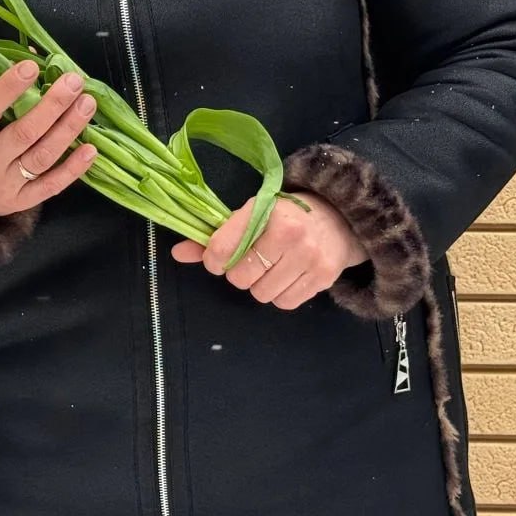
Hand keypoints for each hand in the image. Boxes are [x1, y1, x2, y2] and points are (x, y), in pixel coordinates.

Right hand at [0, 61, 97, 221]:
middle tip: (73, 81)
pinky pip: (52, 185)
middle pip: (24, 133)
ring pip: (42, 156)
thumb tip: (32, 57)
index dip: (9, 88)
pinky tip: (91, 148)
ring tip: (87, 104)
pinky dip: (73, 168)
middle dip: (53, 105)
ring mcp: (6, 185)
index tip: (32, 67)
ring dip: (68, 129)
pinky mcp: (23, 202)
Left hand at [170, 191, 366, 310]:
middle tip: (249, 261)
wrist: (338, 218)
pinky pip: (284, 303)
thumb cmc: (284, 214)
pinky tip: (285, 276)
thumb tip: (177, 253)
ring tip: (269, 267)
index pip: (223, 249)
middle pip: (240, 277)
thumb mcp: (250, 214)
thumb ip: (214, 235)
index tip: (218, 259)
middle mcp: (289, 235)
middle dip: (238, 273)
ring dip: (259, 285)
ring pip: (261, 294)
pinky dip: (279, 295)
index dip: (213, 260)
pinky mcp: (323, 278)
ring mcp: (309, 258)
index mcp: (266, 212)